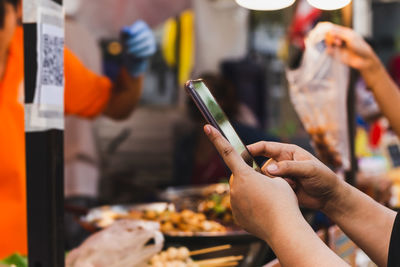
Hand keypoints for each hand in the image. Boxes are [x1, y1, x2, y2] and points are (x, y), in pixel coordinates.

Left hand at [121, 20, 155, 76]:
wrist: (131, 58)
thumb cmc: (126, 45)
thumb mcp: (122, 38)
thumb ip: (123, 33)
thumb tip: (126, 31)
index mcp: (141, 27)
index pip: (140, 27)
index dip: (134, 32)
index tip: (127, 38)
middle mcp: (148, 33)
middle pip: (143, 36)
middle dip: (133, 42)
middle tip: (126, 47)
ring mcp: (151, 42)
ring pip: (145, 44)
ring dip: (136, 48)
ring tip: (128, 52)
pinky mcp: (152, 50)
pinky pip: (147, 51)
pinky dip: (139, 54)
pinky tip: (134, 56)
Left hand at [204, 125, 301, 240]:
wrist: (284, 230)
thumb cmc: (284, 202)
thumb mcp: (279, 180)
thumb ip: (264, 174)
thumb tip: (255, 179)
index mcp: (244, 175)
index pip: (228, 152)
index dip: (217, 138)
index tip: (207, 128)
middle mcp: (235, 188)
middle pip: (239, 176)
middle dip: (248, 177)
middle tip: (266, 186)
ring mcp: (234, 204)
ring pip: (240, 192)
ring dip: (250, 192)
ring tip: (268, 202)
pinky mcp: (237, 217)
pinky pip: (242, 206)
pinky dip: (251, 206)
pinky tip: (263, 212)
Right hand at [248, 141, 340, 210]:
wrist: (330, 197)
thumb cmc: (323, 178)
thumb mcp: (309, 169)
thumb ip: (289, 167)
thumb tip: (269, 168)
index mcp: (288, 152)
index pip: (266, 147)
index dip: (253, 149)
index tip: (242, 154)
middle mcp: (281, 162)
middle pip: (262, 165)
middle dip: (266, 173)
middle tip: (275, 179)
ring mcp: (280, 176)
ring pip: (265, 179)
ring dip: (275, 183)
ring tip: (293, 186)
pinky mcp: (280, 188)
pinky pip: (270, 188)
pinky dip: (276, 191)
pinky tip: (290, 191)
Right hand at [323, 22, 381, 86]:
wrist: (363, 60)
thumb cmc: (360, 47)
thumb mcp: (351, 37)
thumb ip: (340, 33)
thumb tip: (329, 31)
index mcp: (344, 32)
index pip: (332, 28)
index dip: (331, 31)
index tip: (334, 34)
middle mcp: (339, 38)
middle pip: (328, 35)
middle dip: (331, 37)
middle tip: (339, 42)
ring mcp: (337, 46)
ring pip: (327, 43)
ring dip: (331, 44)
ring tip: (339, 46)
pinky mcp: (335, 54)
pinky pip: (328, 51)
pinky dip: (330, 50)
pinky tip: (336, 52)